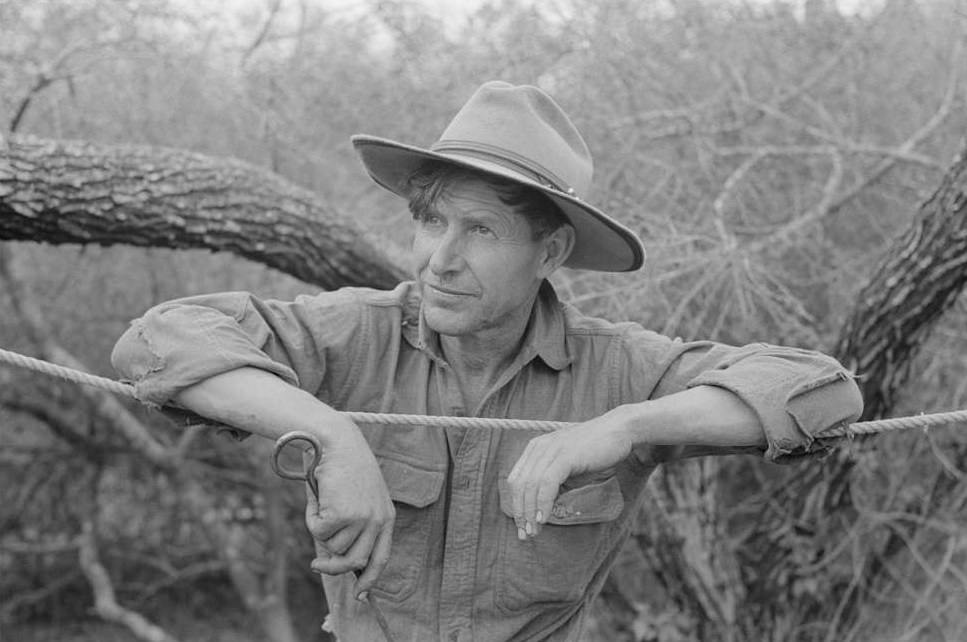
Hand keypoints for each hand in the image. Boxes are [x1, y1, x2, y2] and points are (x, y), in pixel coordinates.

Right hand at [304, 421, 394, 598]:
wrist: (337, 441)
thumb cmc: (343, 467)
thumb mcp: (357, 497)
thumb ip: (353, 525)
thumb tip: (336, 557)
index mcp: (386, 517)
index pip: (381, 557)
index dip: (370, 578)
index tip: (361, 595)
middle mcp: (377, 520)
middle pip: (354, 561)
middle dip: (333, 568)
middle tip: (316, 565)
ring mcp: (362, 518)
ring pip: (332, 546)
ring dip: (320, 529)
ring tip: (324, 501)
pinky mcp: (343, 514)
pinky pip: (319, 531)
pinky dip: (312, 516)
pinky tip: (319, 495)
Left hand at [506, 408, 632, 538]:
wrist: (621, 430)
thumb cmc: (596, 451)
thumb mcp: (570, 469)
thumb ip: (555, 484)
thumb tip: (544, 508)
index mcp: (536, 448)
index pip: (516, 480)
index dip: (516, 505)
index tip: (522, 526)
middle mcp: (539, 447)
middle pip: (519, 485)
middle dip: (520, 513)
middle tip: (525, 535)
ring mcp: (551, 450)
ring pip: (530, 486)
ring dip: (530, 512)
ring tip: (534, 531)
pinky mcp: (564, 455)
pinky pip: (547, 483)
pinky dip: (543, 503)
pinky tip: (544, 518)